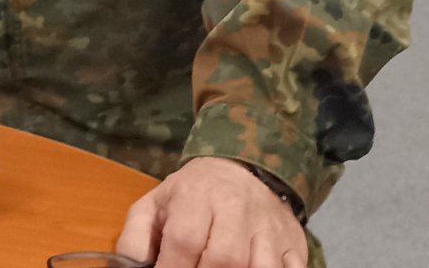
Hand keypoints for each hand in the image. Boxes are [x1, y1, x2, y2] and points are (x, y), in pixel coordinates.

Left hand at [116, 157, 304, 267]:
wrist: (243, 170)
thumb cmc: (191, 195)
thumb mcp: (153, 206)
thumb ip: (134, 239)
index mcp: (196, 196)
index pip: (185, 240)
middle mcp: (237, 209)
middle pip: (225, 258)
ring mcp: (270, 228)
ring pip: (262, 267)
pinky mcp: (295, 244)